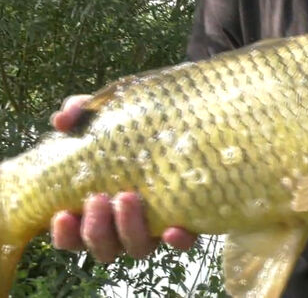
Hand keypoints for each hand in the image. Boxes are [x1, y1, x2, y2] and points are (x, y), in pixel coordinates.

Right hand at [50, 95, 197, 262]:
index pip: (74, 238)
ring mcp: (156, 228)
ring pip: (138, 249)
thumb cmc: (134, 130)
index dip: (66, 235)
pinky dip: (178, 240)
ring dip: (129, 230)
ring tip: (127, 197)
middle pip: (105, 249)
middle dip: (97, 230)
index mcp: (98, 212)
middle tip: (99, 198)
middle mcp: (124, 227)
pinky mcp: (188, 222)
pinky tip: (173, 229)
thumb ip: (81, 113)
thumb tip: (62, 119)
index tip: (63, 214)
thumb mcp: (106, 116)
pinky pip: (184, 242)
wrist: (187, 127)